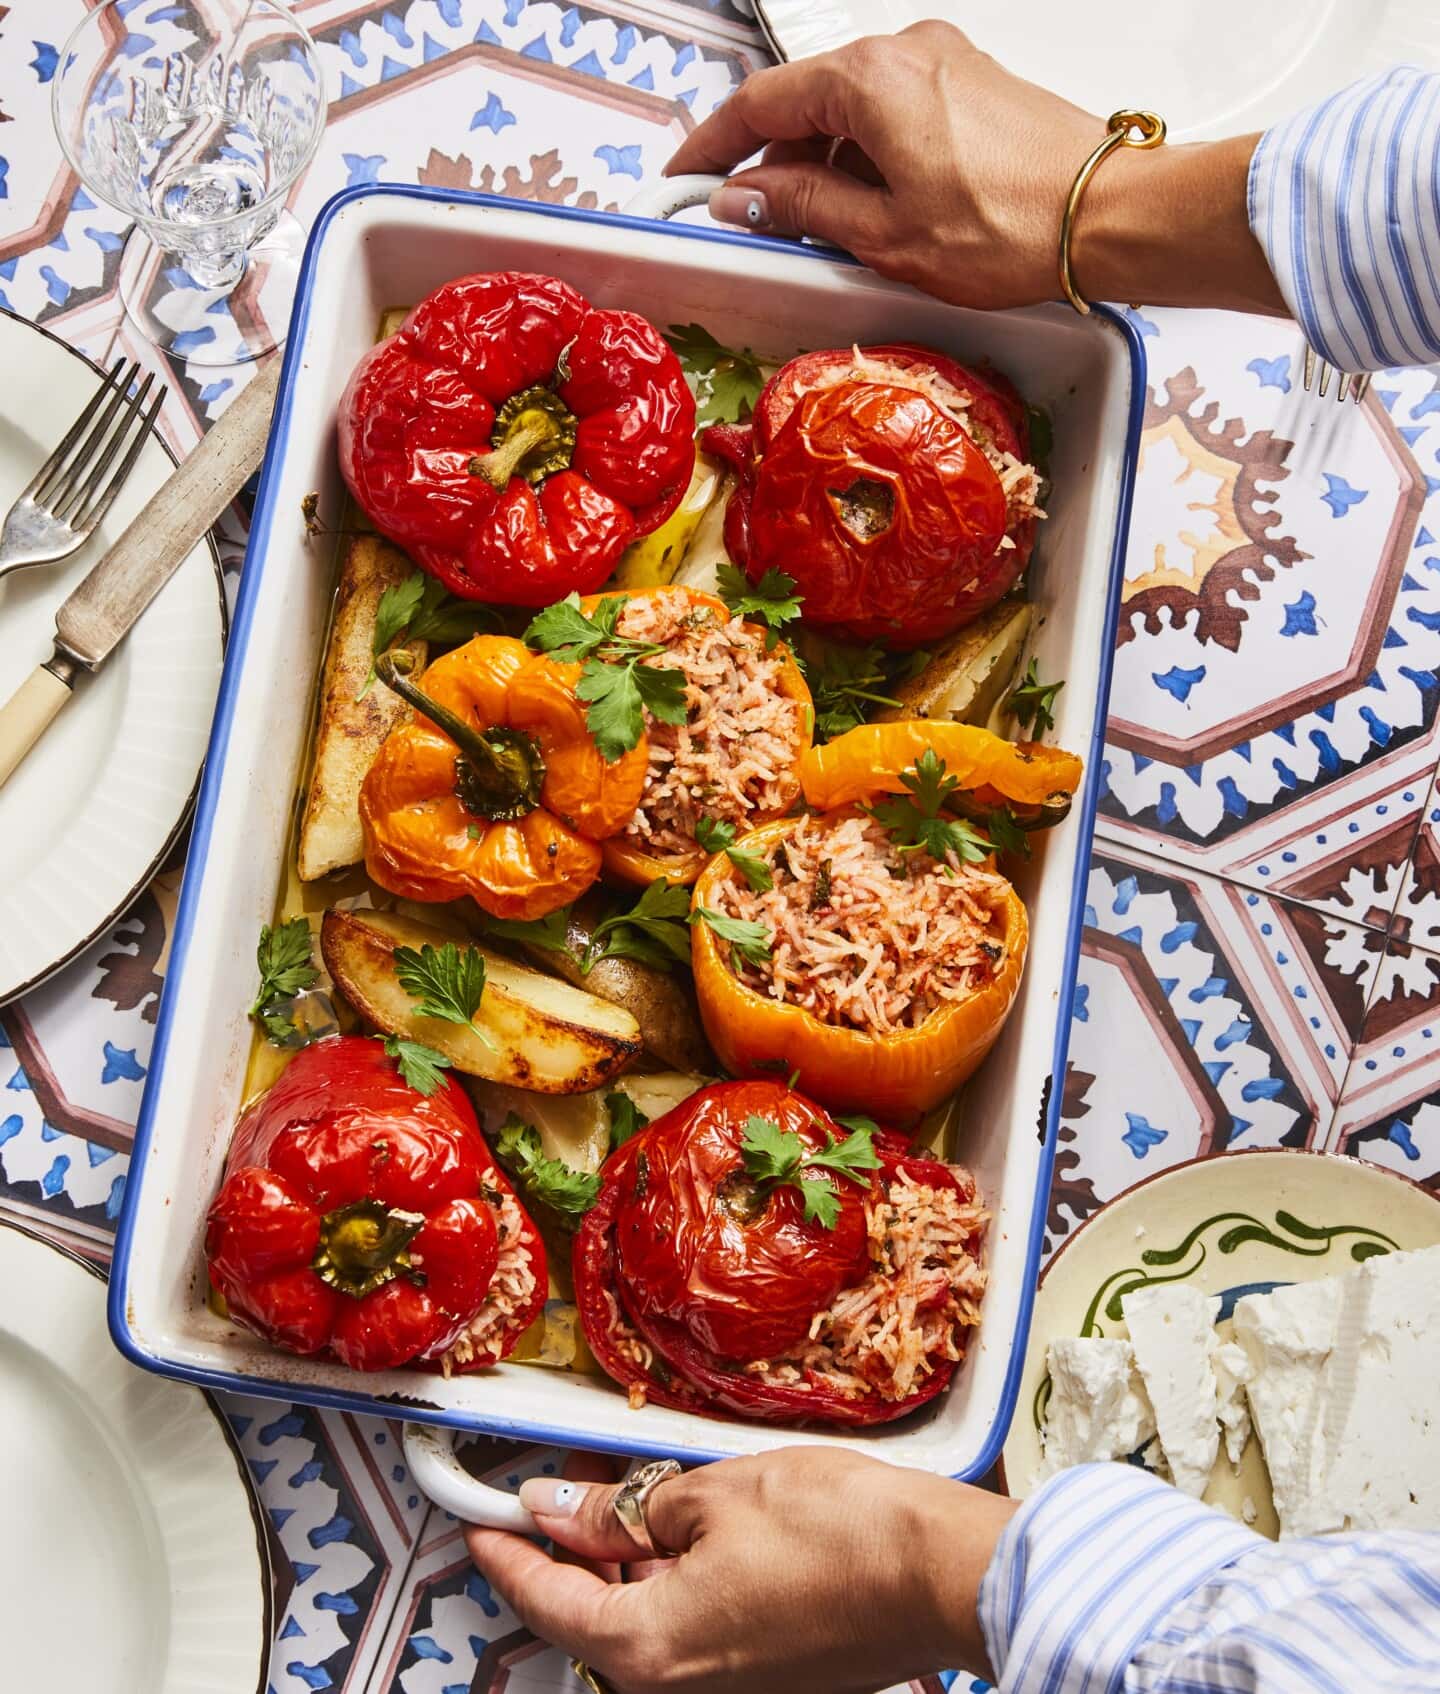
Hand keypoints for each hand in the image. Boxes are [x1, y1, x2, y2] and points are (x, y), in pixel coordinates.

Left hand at [464, 1446, 1018, 1692]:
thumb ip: (623, 1508)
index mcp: (649, 1647)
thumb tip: (562, 1509)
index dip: (507, 1553)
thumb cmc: (837, 1532)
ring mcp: (727, 1686)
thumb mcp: (710, 1495)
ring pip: (644, 1620)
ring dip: (626, 1558)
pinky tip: (684, 1523)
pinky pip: (692, 1628)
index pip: (547, 1601)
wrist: (938, 1574)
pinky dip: (673, 1576)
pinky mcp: (765, 1675)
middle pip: (594, 1616)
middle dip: (573, 1548)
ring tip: (629, 1487)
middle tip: (562, 1484)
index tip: (481, 1524)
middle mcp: (680, 1686)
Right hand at [665, 22, 1283, 317]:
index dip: (713, 146)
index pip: (761, 103)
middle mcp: (903, 50)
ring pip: (849, 106)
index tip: (685, 178)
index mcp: (869, 79)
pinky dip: (862, 151)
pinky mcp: (969, 81)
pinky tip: (866, 204)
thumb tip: (743, 198)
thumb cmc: (1007, 227)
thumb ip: (801, 207)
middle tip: (748, 220)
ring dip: (819, 160)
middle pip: (805, 100)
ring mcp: (941, 60)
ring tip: (814, 227)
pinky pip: (890, 109)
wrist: (1105, 216)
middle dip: (769, 160)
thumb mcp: (882, 234)